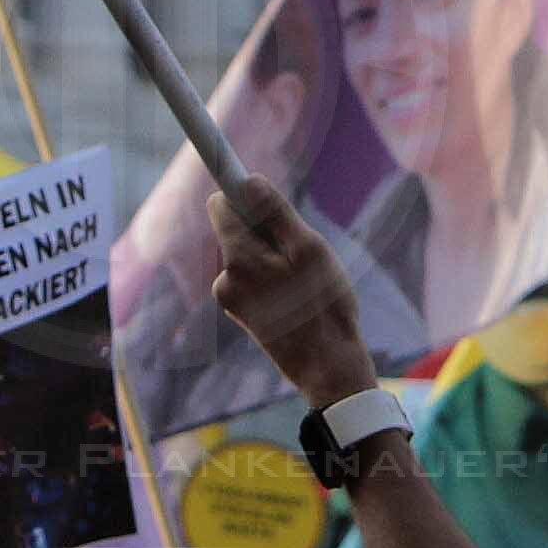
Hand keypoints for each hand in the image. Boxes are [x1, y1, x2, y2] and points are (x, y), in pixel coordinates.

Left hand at [207, 185, 369, 409]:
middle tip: (301, 252)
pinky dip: (273, 280)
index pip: (220, 204)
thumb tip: (246, 181)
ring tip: (304, 282)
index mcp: (238, 257)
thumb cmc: (323, 306)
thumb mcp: (308, 250)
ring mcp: (232, 299)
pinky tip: (298, 299)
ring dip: (273, 258)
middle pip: (237, 229)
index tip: (256, 188)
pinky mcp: (243, 314)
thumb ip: (275, 213)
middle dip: (266, 231)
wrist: (327, 366)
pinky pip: (254, 279)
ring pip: (249, 255)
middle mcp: (225, 277)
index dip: (240, 191)